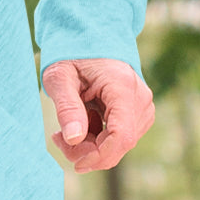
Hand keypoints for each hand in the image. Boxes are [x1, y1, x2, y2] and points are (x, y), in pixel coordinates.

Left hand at [41, 58, 153, 173]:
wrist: (87, 36)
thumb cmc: (70, 53)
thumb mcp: (58, 75)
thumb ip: (66, 106)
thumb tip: (73, 140)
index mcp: (122, 86)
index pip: (122, 136)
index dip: (100, 156)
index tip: (75, 162)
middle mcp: (140, 97)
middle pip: (121, 143)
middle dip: (89, 151)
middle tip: (57, 139)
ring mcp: (142, 105)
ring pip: (121, 143)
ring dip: (92, 145)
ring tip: (65, 128)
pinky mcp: (138, 111)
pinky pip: (120, 136)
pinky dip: (99, 137)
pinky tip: (81, 121)